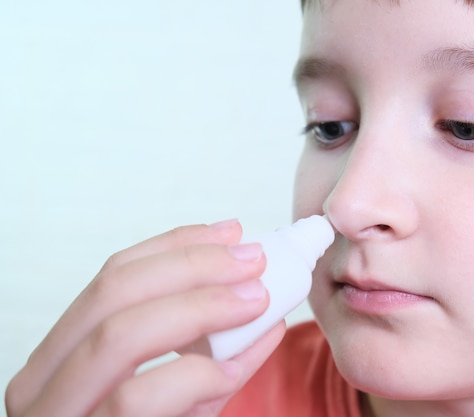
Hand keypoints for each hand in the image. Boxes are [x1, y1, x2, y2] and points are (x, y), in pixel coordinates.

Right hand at [5, 219, 285, 416]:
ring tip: (256, 299)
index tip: (232, 232)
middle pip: (115, 292)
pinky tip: (231, 364)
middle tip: (255, 260)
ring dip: (199, 306)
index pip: (114, 276)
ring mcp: (61, 416)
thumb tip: (262, 300)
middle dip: (194, 266)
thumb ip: (214, 349)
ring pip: (120, 336)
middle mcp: (44, 383)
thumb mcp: (181, 394)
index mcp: (64, 355)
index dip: (178, 245)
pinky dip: (193, 371)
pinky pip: (139, 397)